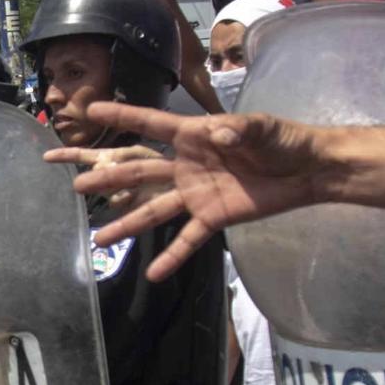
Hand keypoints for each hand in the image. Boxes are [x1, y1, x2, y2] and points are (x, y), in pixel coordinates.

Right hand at [50, 104, 333, 280]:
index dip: (123, 115)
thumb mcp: (262, 128)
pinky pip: (188, 239)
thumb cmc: (283, 140)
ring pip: (154, 210)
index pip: (152, 123)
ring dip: (128, 225)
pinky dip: (171, 257)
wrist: (306, 170)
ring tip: (99, 238)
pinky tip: (152, 274)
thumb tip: (219, 135)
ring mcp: (197, 193)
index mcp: (194, 135)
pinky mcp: (213, 217)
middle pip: (141, 172)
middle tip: (78, 186)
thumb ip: (239, 130)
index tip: (91, 110)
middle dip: (109, 179)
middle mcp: (187, 164)